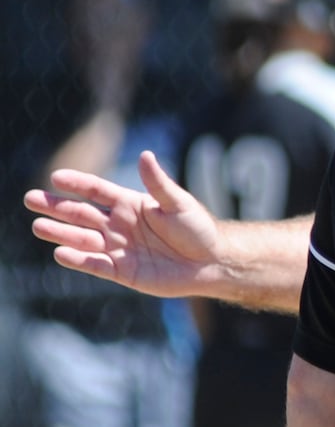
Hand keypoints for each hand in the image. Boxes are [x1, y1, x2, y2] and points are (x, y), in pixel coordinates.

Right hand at [25, 149, 222, 298]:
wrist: (212, 262)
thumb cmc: (198, 229)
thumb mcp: (178, 202)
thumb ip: (158, 183)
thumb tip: (145, 154)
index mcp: (131, 204)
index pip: (98, 191)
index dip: (77, 184)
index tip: (55, 177)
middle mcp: (120, 225)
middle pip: (82, 214)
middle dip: (56, 207)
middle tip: (29, 199)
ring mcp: (119, 248)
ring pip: (83, 239)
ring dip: (61, 233)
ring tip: (38, 226)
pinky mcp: (122, 271)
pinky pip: (95, 265)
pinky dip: (78, 260)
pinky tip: (60, 254)